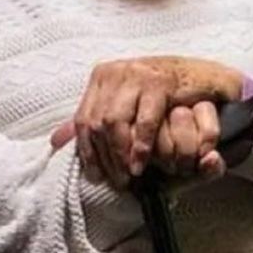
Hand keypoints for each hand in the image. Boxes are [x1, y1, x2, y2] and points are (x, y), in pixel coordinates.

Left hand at [64, 56, 241, 188]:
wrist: (197, 75)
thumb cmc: (157, 93)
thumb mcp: (121, 103)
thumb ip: (92, 119)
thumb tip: (55, 141)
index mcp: (101, 76)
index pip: (83, 118)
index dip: (87, 150)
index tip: (97, 175)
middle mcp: (115, 72)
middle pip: (96, 122)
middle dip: (105, 157)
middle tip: (117, 180)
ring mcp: (136, 74)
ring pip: (114, 122)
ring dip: (120, 153)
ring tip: (130, 173)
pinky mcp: (158, 82)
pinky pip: (143, 120)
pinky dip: (141, 144)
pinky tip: (142, 160)